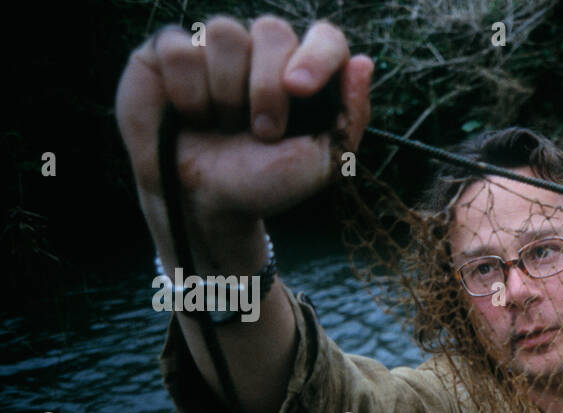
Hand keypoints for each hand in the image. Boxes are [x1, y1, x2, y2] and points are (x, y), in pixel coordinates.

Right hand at [115, 16, 371, 266]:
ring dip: (225, 93)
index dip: (315, 56)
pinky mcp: (169, 53)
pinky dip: (186, 90)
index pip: (324, 38)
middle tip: (262, 133)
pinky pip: (178, 47)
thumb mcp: (320, 163)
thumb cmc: (263, 184)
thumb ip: (349, 116)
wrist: (203, 204)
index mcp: (304, 73)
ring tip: (222, 127)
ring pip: (224, 32)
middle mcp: (262, 53)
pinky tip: (189, 116)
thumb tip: (364, 64)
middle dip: (266, 88)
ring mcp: (215, 49)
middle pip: (272, 30)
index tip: (300, 89)